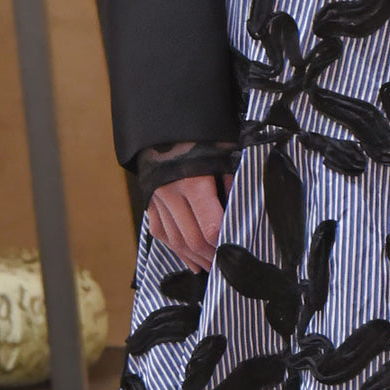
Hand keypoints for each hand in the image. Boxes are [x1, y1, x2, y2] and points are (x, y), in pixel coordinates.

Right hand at [143, 141, 234, 272]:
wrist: (162, 122)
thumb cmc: (198, 134)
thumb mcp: (222, 150)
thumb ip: (231, 179)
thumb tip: (239, 207)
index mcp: (194, 181)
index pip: (210, 226)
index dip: (222, 242)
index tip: (234, 250)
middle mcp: (172, 194)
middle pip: (192, 238)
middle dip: (209, 255)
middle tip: (224, 266)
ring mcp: (158, 199)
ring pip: (175, 240)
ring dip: (193, 257)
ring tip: (209, 267)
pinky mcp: (150, 201)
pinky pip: (161, 232)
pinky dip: (174, 249)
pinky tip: (188, 259)